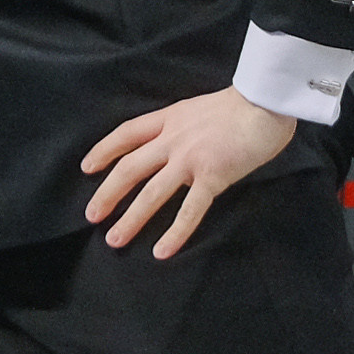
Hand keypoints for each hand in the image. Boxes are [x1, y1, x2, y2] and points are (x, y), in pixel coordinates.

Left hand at [81, 91, 296, 258]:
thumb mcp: (198, 108)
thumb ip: (182, 128)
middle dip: (107, 193)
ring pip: (151, 193)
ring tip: (114, 240)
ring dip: (130, 219)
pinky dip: (174, 233)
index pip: (126, 133)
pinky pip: (189, 210)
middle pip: (129, 168)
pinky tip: (161, 251)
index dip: (104, 150)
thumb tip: (174, 150)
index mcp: (169, 119)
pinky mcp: (212, 177)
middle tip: (91, 215)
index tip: (88, 167)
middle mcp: (172, 140)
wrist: (266, 101)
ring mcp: (190, 159)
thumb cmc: (242, 104)